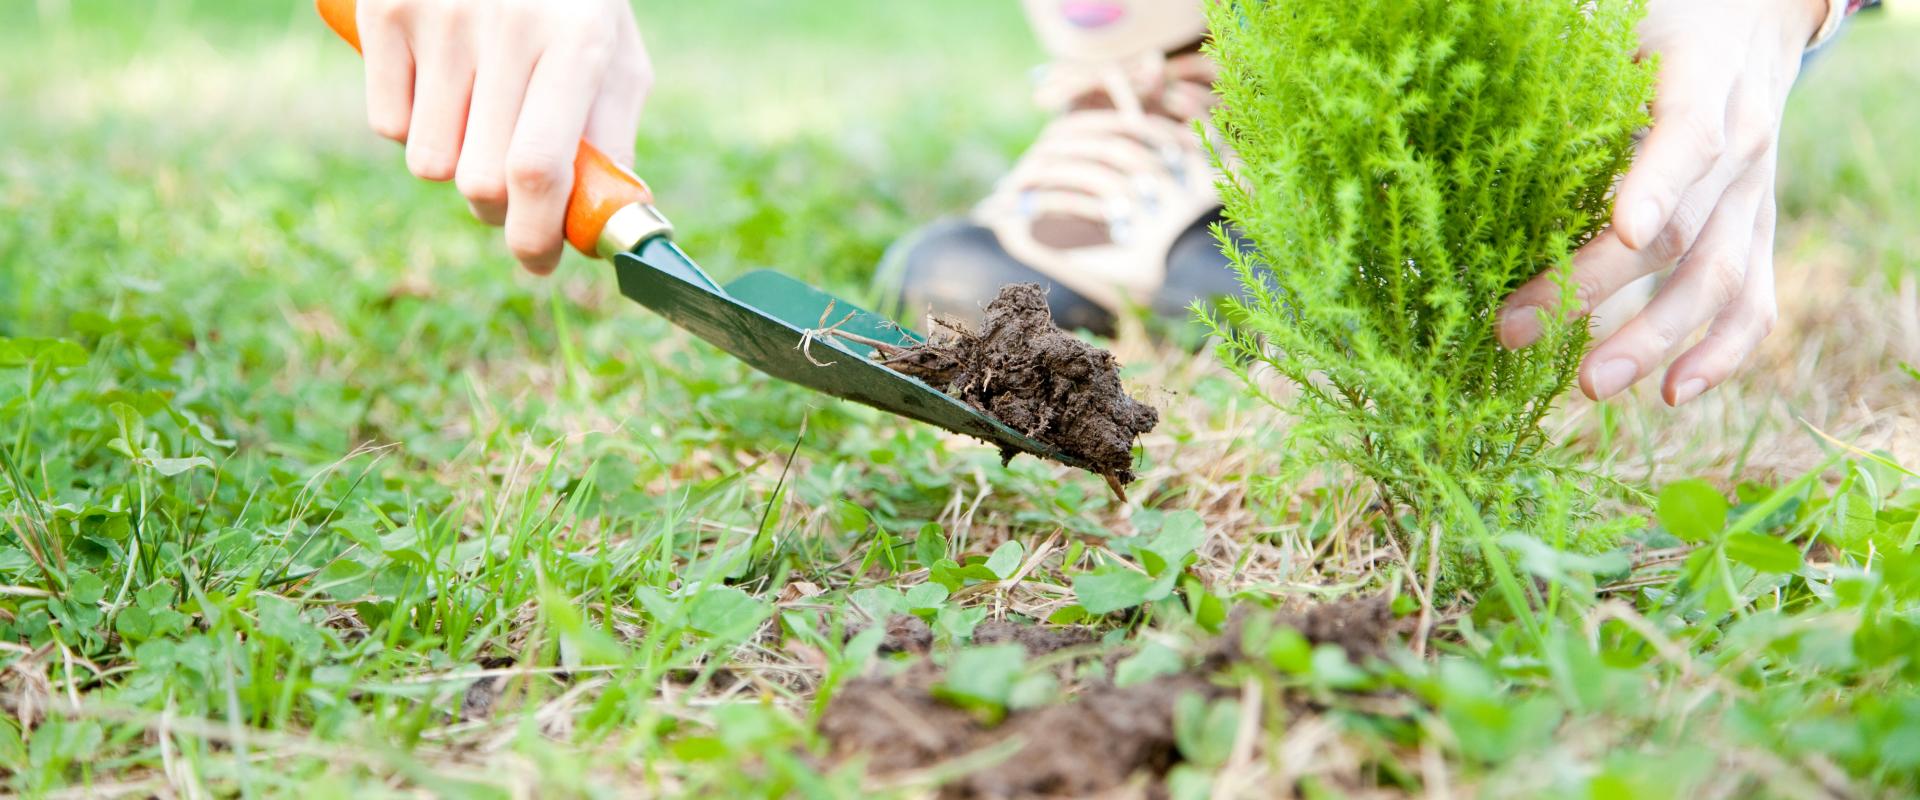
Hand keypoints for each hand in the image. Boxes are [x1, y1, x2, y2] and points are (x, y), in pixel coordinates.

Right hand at [357, 0, 651, 274]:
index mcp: (578, 42)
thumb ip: (611, 138)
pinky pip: (386, 125)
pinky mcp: (384, 10)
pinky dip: (410, 126)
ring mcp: (440, 16)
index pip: (539, 167)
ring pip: (428, 162)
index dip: (535, 234)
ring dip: (454, 165)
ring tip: (478, 120)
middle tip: (512, 194)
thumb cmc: (569, 1)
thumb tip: (599, 227)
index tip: (539, 260)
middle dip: (498, 210)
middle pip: (479, 180)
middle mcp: (508, 26)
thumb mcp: (614, 53)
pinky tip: (438, 85)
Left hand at [1499, 0, 1827, 405]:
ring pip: (1717, 282)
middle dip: (1596, 289)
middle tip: (1516, 330)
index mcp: (1703, 84)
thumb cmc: (1654, 29)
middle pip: (1679, 233)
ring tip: (1588, 384)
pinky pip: (1753, 306)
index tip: (1624, 229)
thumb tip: (1471, 78)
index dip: (1657, 184)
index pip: (1688, 138)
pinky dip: (1720, 356)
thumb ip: (1561, 58)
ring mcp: (1753, 200)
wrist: (1748, 25)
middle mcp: (1742, 149)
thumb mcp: (1614, 24)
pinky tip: (1670, 396)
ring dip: (1653, 341)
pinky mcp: (1756, 236)